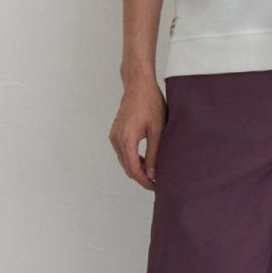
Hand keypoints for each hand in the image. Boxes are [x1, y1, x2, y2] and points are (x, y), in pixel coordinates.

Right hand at [110, 75, 164, 189]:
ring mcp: (114, 136)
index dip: (144, 181)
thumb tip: (153, 174)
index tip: (156, 186)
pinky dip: (132, 159)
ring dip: (137, 169)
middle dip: (141, 177)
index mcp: (127, 139)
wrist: (138, 86)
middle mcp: (117, 139)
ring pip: (124, 161)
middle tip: (157, 182)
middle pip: (127, 168)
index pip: (134, 169)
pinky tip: (145, 160)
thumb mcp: (157, 130)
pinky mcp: (115, 133)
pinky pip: (122, 152)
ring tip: (153, 172)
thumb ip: (154, 153)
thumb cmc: (150, 103)